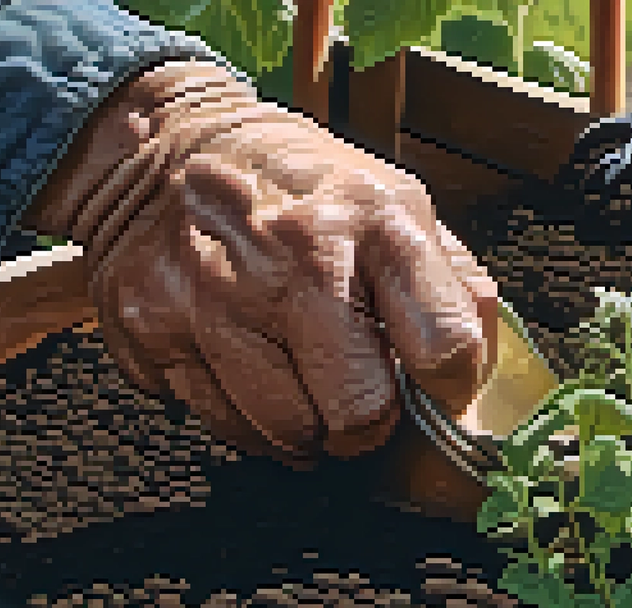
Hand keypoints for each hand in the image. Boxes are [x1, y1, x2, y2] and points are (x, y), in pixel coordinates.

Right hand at [24, 62, 497, 465]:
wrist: (165, 150)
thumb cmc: (300, 190)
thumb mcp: (395, 204)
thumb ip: (451, 284)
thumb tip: (477, 374)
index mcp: (371, 221)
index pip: (446, 345)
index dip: (449, 384)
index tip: (431, 382)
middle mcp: (292, 259)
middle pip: (359, 414)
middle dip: (366, 425)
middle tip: (356, 402)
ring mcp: (214, 300)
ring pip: (287, 434)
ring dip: (304, 430)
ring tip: (299, 383)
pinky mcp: (154, 333)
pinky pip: (222, 426)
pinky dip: (245, 419)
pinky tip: (248, 372)